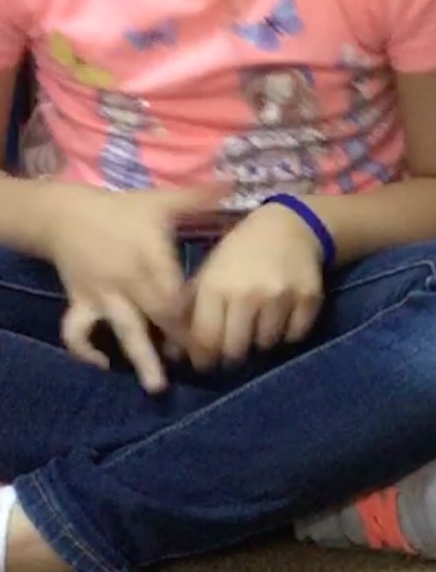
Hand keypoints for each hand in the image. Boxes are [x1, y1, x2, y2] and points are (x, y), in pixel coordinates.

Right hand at [42, 183, 217, 393]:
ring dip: (140, 359)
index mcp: (151, 258)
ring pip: (121, 330)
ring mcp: (102, 296)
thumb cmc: (122, 210)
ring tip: (158, 387)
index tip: (222, 331)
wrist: (64, 215)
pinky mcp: (81, 303)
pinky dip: (85, 350)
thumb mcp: (161, 201)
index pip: (178, 292)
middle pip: (158, 318)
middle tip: (208, 365)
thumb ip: (199, 198)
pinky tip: (104, 366)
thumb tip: (235, 183)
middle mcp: (127, 281)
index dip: (198, 314)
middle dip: (182, 343)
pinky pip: (77, 332)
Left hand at [180, 201, 326, 370]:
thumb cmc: (240, 252)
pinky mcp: (309, 299)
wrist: (289, 226)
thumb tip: (173, 353)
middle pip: (235, 349)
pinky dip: (287, 333)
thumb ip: (190, 312)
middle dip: (231, 354)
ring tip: (257, 327)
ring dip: (259, 341)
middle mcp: (248, 294)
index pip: (206, 340)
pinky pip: (294, 335)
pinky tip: (281, 318)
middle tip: (232, 348)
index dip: (203, 357)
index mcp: (216, 286)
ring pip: (266, 344)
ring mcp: (281, 297)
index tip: (206, 361)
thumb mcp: (209, 274)